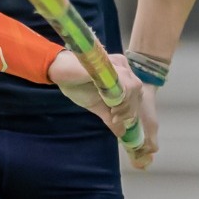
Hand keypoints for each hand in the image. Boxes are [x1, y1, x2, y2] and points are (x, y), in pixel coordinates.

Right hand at [50, 52, 157, 169]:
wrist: (61, 74)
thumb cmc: (77, 86)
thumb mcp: (97, 106)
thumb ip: (110, 117)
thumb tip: (122, 134)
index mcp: (121, 74)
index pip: (136, 92)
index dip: (131, 108)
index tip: (117, 119)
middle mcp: (123, 66)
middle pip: (138, 90)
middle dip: (130, 108)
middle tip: (115, 118)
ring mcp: (118, 64)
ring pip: (134, 88)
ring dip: (126, 105)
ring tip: (113, 114)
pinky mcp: (111, 66)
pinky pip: (125, 84)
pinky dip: (121, 99)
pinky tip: (111, 107)